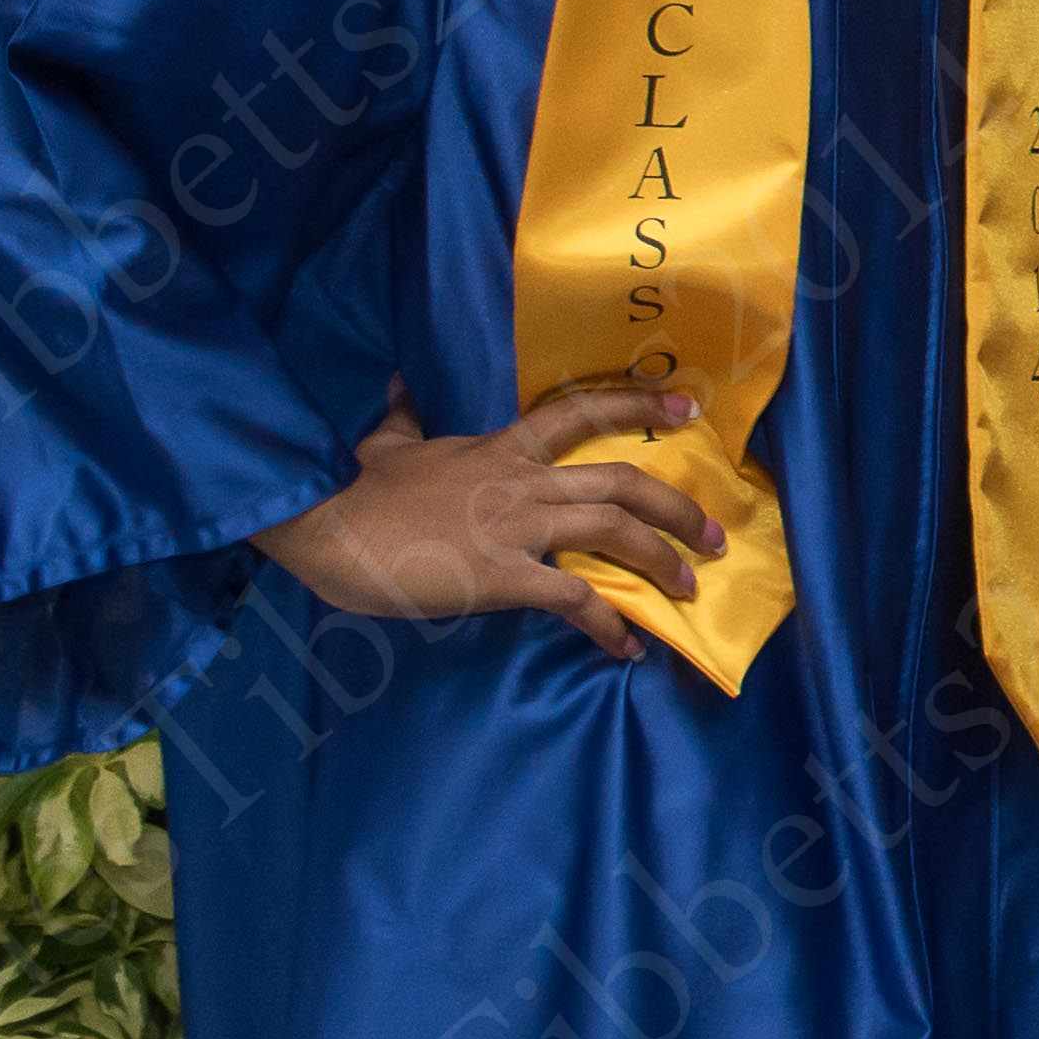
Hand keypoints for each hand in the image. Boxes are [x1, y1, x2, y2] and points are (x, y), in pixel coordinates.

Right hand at [247, 379, 726, 660]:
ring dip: (662, 559)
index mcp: (500, 450)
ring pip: (613, 532)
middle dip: (677, 506)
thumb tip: (397, 388)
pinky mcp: (500, 575)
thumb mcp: (385, 444)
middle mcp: (521, 483)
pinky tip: (628, 650)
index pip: (579, 412)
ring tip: (689, 588)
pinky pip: (573, 600)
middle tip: (715, 533)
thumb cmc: (352, 491)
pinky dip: (608, 625)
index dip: (639, 404)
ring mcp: (515, 527)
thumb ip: (404, 419)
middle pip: (621, 482)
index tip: (689, 408)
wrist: (323, 523)